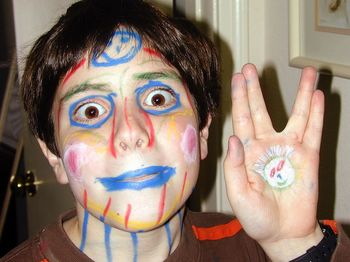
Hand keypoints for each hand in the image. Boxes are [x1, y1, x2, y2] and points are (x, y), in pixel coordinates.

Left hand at [224, 64, 324, 259]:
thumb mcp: (238, 194)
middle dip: (255, 89)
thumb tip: (234, 139)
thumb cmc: (256, 216)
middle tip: (250, 67)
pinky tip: (318, 95)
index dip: (239, 98)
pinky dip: (317, 113)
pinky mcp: (309, 157)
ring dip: (301, 93)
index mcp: (247, 151)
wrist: (282, 232)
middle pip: (261, 110)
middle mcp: (267, 144)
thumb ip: (234, 166)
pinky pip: (313, 131)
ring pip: (296, 114)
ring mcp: (289, 148)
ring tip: (308, 71)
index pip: (241, 118)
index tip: (237, 77)